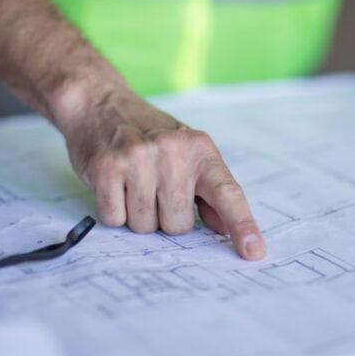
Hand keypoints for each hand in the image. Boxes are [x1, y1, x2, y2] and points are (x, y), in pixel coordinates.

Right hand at [54, 86, 266, 260]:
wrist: (100, 104)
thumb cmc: (148, 134)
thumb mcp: (186, 153)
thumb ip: (208, 190)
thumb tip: (224, 228)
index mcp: (200, 150)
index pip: (228, 193)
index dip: (242, 225)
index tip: (254, 251)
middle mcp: (172, 152)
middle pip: (178, 225)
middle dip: (165, 217)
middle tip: (153, 187)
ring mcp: (138, 159)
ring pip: (146, 226)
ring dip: (138, 215)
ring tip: (132, 184)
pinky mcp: (106, 169)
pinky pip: (116, 219)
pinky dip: (114, 210)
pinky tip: (114, 185)